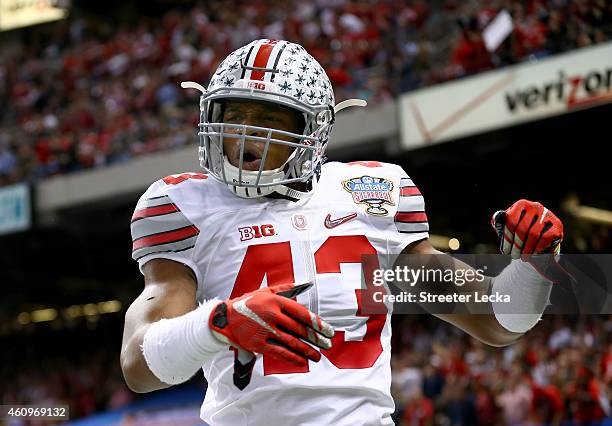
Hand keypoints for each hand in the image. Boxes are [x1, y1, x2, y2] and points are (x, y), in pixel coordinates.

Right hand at [209, 283, 333, 365]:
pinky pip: (278, 352)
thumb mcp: (265, 291)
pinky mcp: (258, 343)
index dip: (317, 323)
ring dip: (307, 350)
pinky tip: (302, 361)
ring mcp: (265, 330)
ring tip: (318, 356)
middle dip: (316, 339)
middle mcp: (272, 315)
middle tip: (327, 345)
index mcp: (276, 301)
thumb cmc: (248, 302)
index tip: (328, 330)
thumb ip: (286, 288)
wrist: (225, 317)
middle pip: (299, 329)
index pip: (302, 313)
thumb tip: (304, 285)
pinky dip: (292, 358)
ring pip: (291, 342)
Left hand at [491, 199, 562, 258]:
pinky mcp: (557, 224)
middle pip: (522, 229)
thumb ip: (501, 223)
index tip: (505, 251)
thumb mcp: (509, 224)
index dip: (507, 238)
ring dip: (526, 249)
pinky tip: (533, 253)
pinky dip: (537, 248)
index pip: (511, 222)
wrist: (541, 233)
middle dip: (516, 246)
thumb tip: (497, 221)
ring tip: (523, 257)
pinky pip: (545, 238)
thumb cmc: (520, 229)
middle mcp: (535, 206)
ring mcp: (547, 214)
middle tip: (514, 256)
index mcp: (521, 205)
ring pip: (533, 234)